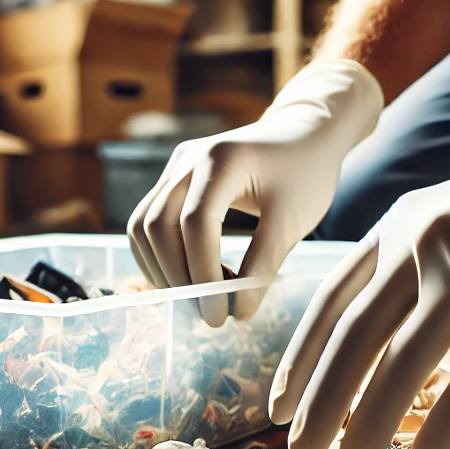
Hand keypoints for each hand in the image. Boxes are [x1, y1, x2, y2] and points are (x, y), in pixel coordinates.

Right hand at [128, 59, 382, 324]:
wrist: (305, 133)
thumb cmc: (306, 173)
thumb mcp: (293, 221)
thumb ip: (263, 265)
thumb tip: (239, 313)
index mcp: (222, 160)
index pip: (196, 223)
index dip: (202, 273)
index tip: (219, 314)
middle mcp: (188, 160)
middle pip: (157, 225)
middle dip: (176, 276)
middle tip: (207, 313)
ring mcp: (176, 166)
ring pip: (143, 225)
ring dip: (162, 268)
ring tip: (200, 296)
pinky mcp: (174, 178)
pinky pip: (151, 220)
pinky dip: (162, 254)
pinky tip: (192, 277)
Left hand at [267, 45, 449, 448]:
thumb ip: (421, 275)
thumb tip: (386, 354)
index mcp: (401, 225)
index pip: (333, 301)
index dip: (302, 360)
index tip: (281, 407)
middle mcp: (423, 241)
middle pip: (355, 335)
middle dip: (321, 402)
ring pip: (404, 357)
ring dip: (368, 420)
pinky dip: (446, 419)